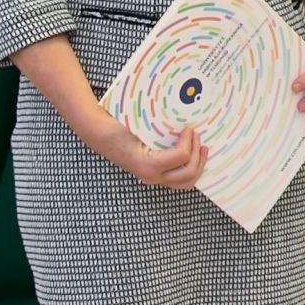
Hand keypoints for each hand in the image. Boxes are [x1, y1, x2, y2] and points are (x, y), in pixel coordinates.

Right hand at [91, 115, 207, 189]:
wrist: (101, 136)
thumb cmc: (118, 128)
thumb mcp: (139, 126)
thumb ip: (161, 128)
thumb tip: (184, 122)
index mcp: (148, 165)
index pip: (181, 157)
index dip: (189, 142)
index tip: (189, 128)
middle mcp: (152, 177)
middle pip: (188, 174)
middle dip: (198, 155)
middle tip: (198, 137)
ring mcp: (153, 179)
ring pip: (185, 182)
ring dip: (198, 165)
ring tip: (202, 149)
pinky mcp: (155, 176)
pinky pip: (178, 178)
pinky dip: (189, 168)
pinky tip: (193, 155)